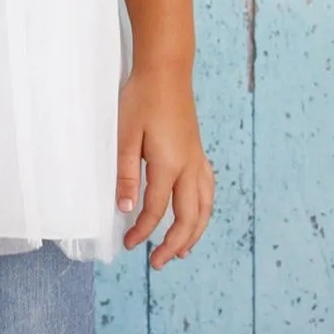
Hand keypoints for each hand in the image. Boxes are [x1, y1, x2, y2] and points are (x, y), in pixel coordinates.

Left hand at [115, 59, 214, 267]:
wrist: (166, 70)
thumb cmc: (142, 98)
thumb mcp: (125, 136)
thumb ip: (125, 174)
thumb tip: (125, 208)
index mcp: (169, 164)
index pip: (156, 209)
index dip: (142, 231)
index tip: (129, 244)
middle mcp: (189, 166)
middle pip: (189, 217)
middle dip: (175, 244)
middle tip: (159, 262)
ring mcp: (197, 159)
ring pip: (205, 206)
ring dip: (195, 232)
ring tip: (183, 250)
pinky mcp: (198, 151)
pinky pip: (208, 189)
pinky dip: (204, 209)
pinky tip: (197, 214)